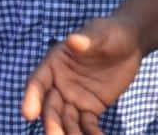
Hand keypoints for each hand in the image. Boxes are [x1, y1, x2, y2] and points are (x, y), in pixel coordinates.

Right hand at [22, 17, 143, 134]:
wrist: (130, 44)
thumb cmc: (110, 32)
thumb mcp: (101, 34)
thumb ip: (87, 40)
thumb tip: (73, 40)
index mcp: (54, 63)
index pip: (38, 82)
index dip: (32, 98)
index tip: (28, 114)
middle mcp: (59, 83)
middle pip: (50, 108)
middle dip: (51, 124)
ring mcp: (74, 98)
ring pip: (66, 121)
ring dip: (70, 133)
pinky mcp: (91, 108)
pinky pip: (88, 125)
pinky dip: (91, 134)